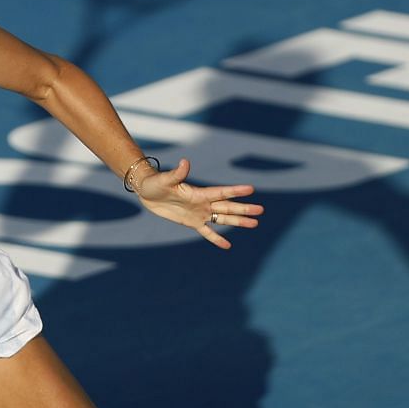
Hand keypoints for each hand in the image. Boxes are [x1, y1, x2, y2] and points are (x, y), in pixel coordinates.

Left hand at [133, 157, 263, 249]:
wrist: (147, 192)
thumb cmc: (155, 182)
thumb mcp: (165, 180)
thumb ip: (177, 173)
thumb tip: (184, 162)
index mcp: (199, 193)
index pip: (221, 193)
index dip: (235, 191)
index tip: (251, 189)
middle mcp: (203, 203)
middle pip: (227, 207)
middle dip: (244, 209)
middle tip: (261, 210)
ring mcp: (199, 213)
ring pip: (222, 219)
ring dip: (238, 221)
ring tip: (255, 224)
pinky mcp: (191, 222)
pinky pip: (207, 232)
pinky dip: (216, 238)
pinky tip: (228, 245)